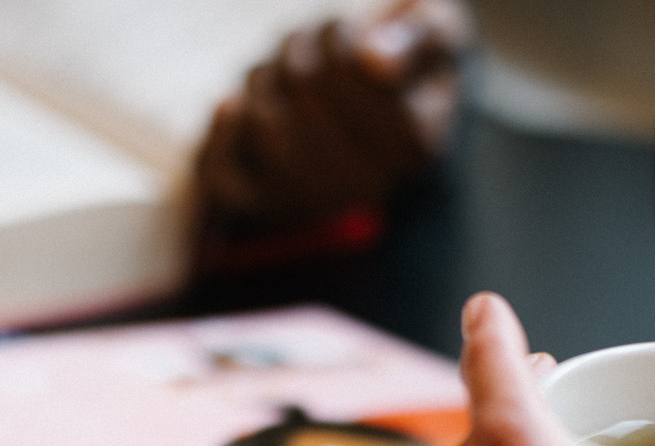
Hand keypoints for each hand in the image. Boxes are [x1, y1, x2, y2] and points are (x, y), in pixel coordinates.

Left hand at [194, 1, 463, 225]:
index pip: (354, 71)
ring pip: (262, 115)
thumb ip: (419, 38)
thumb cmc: (403, 59)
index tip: (352, 36)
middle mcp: (363, 184)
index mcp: (412, 145)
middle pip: (304, 83)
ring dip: (266, 75)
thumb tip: (376, 63)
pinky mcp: (263, 204)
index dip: (340, 36)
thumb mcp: (432, 31)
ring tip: (289, 72)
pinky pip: (222, 173)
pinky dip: (223, 129)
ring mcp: (311, 198)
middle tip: (315, 46)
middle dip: (301, 47)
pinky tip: (234, 105)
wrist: (378, 111)